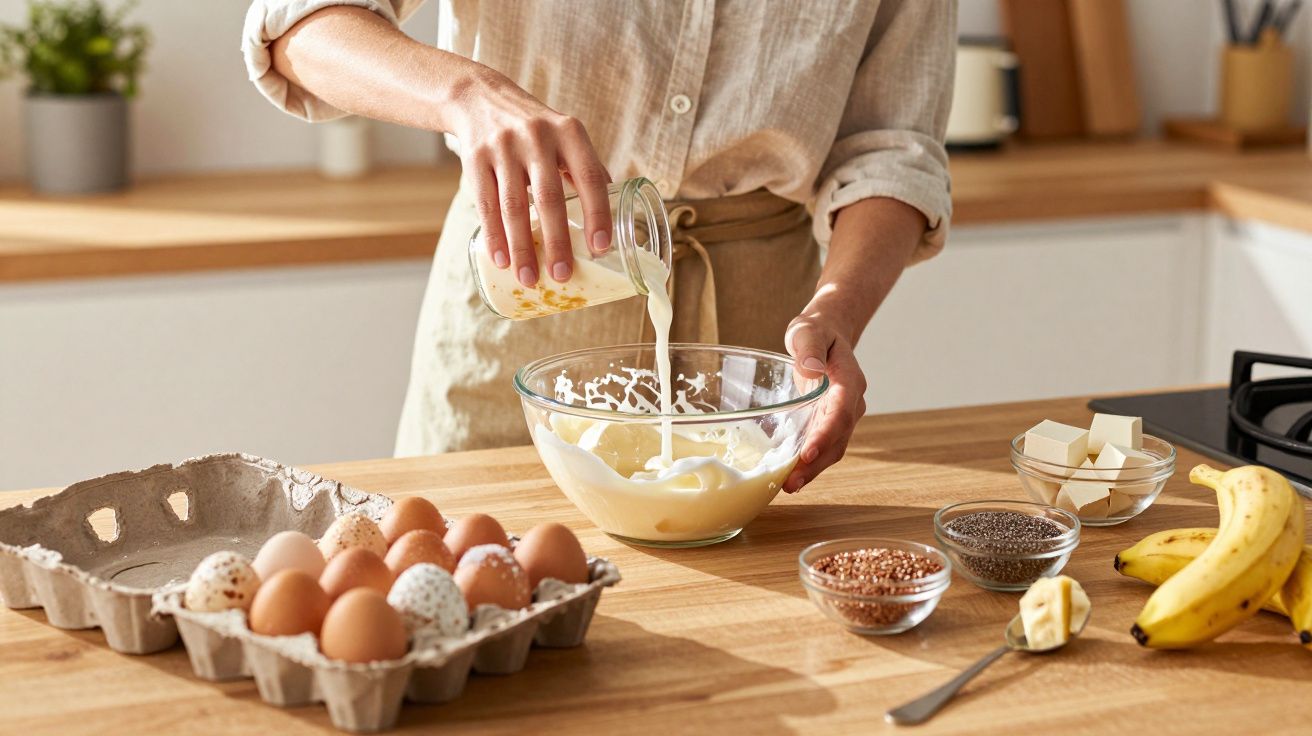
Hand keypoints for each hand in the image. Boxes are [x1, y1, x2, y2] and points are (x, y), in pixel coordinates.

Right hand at [447, 68, 612, 286]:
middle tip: (562, 275)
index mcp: (569, 132)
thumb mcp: (565, 135)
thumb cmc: (535, 130)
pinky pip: (485, 204)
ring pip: (513, 206)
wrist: (481, 98)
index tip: (601, 248)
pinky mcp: (474, 157)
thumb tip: (616, 218)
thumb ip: (586, 170)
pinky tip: (502, 260)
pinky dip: (494, 236)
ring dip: (522, 247)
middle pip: (549, 197)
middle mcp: (537, 136)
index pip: (589, 177)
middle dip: (557, 241)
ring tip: (529, 278)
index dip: (597, 213)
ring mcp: (503, 147)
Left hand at [782, 314, 866, 492]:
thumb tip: (810, 369)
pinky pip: (822, 447)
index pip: (840, 412)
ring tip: (788, 487)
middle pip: (838, 439)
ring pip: (832, 448)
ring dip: (812, 470)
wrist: (827, 335)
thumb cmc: (816, 331)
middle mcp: (850, 402)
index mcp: (849, 380)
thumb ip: (809, 347)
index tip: (807, 453)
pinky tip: (788, 477)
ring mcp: (842, 415)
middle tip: (791, 483)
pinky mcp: (829, 423)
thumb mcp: (808, 330)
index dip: (825, 435)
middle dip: (816, 463)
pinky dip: (808, 464)